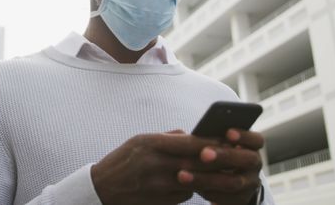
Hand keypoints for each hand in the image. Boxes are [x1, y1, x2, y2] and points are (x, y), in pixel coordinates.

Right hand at [91, 131, 220, 204]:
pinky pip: (184, 196)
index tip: (226, 142)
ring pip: (194, 181)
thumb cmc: (122, 161)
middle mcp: (155, 165)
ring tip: (213, 172)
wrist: (101, 189)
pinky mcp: (159, 202)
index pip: (189, 143)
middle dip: (216, 162)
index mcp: (151, 144)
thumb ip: (167, 137)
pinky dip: (189, 189)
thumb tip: (193, 135)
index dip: (210, 143)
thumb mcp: (139, 140)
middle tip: (232, 159)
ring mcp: (157, 186)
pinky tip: (186, 184)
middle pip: (196, 164)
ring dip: (204, 177)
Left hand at [178, 129, 263, 204]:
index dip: (244, 136)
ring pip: (233, 182)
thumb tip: (194, 134)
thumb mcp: (219, 146)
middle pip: (248, 160)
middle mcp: (255, 166)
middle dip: (225, 156)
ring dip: (207, 179)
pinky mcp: (241, 201)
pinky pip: (226, 199)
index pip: (256, 140)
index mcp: (252, 148)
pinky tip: (190, 187)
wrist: (225, 184)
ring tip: (183, 175)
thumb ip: (213, 139)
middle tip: (203, 154)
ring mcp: (250, 185)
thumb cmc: (217, 156)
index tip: (228, 132)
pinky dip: (207, 192)